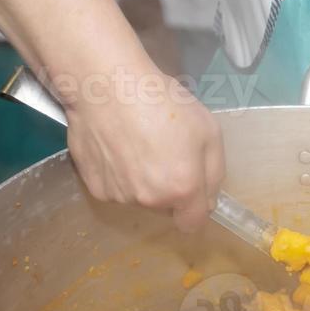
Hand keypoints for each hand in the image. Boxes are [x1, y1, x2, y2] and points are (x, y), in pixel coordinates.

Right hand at [60, 65, 224, 230]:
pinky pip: (114, 188)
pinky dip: (117, 175)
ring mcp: (119, 195)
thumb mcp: (209, 132)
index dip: (194, 208)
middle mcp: (150, 200)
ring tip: (136, 145)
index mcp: (182, 189)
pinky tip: (116, 147)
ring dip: (141, 181)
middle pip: (165, 208)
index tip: (191, 189)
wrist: (108, 86)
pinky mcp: (94, 186)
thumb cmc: (163, 102)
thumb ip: (215, 174)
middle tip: (162, 152)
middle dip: (168, 189)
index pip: (192, 224)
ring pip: (138, 198)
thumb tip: (208, 200)